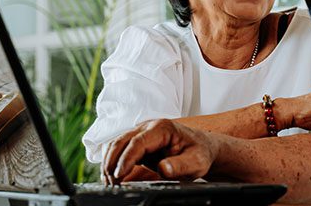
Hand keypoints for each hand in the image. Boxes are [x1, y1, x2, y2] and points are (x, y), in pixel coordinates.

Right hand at [102, 119, 217, 184]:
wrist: (201, 147)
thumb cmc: (199, 153)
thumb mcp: (196, 162)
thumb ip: (180, 165)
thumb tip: (164, 168)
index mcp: (163, 128)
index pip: (138, 142)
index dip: (126, 159)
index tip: (119, 175)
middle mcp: (149, 127)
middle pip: (121, 141)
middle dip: (112, 162)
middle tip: (111, 184)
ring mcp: (141, 133)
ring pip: (116, 144)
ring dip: (109, 162)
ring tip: (110, 183)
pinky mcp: (138, 142)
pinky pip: (119, 149)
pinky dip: (112, 162)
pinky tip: (112, 177)